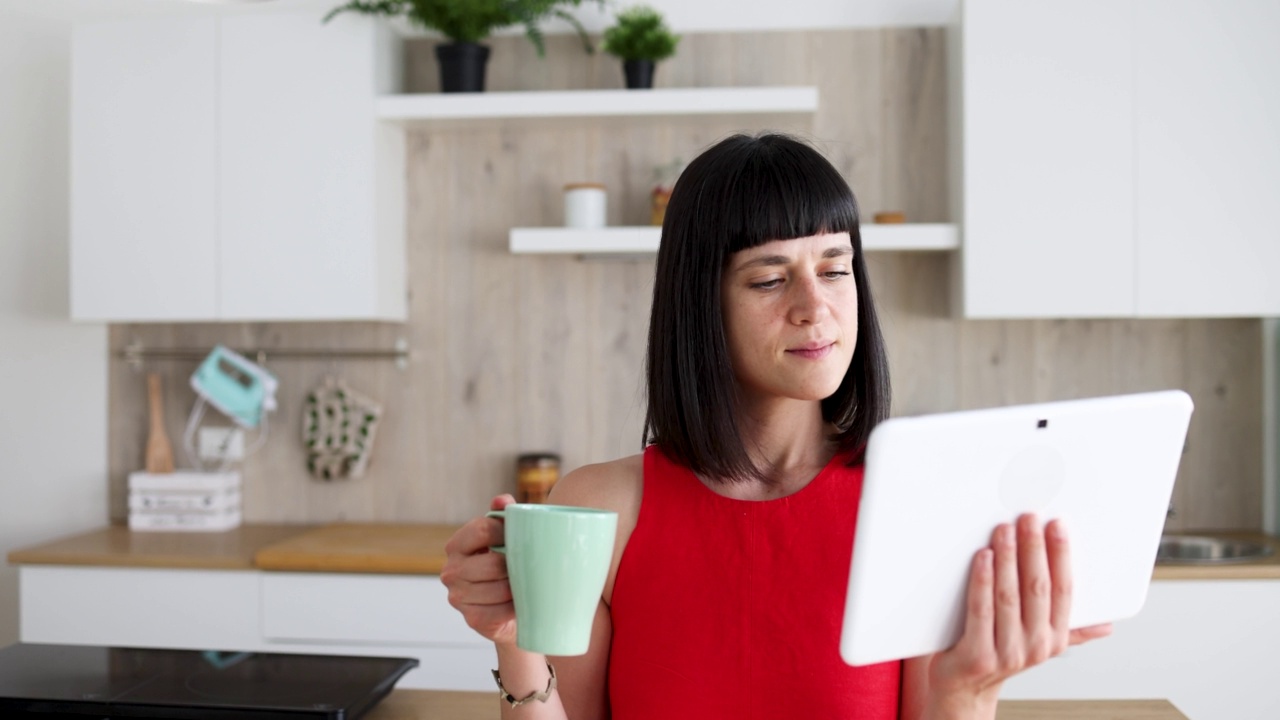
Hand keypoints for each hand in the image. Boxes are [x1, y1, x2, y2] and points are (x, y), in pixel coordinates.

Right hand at [440, 494, 518, 647]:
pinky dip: (515, 608)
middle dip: (516, 566)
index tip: (521, 537)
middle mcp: (451, 570)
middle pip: (493, 563)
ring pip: (500, 589)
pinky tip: (520, 604)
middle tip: (528, 567)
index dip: (507, 532)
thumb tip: (502, 500)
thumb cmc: (507, 566)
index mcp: (456, 545)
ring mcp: (458, 597)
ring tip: (526, 585)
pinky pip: (501, 611)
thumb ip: (503, 516)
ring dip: (518, 588)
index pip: (482, 529)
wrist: (509, 611)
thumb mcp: (505, 538)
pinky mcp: (471, 619)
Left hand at [923, 514, 1112, 717]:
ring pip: (1009, 596)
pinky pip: (981, 610)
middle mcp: (1036, 646)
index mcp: (1055, 638)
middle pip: (1038, 588)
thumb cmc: (996, 653)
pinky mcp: (977, 656)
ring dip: (1008, 558)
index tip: (1058, 524)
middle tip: (1028, 516)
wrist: (964, 689)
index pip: (1064, 590)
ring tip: (1004, 529)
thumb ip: (1071, 629)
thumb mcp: (1037, 641)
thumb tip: (1108, 623)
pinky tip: (983, 557)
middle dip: (1034, 548)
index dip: (1062, 555)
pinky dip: (982, 581)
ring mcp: (1007, 652)